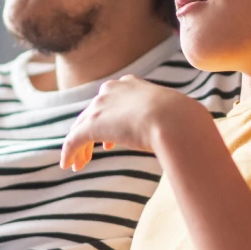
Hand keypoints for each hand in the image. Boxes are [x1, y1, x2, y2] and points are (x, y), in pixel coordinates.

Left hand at [60, 75, 206, 171]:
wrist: (174, 120)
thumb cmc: (182, 120)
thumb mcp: (173, 115)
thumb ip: (168, 121)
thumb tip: (180, 133)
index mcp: (130, 84)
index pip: (109, 101)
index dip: (106, 120)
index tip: (109, 141)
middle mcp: (111, 90)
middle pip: (91, 114)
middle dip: (88, 135)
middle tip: (88, 154)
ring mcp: (100, 106)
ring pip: (80, 128)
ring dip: (78, 148)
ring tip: (78, 165)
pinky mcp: (92, 124)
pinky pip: (73, 140)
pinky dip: (69, 153)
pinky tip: (68, 166)